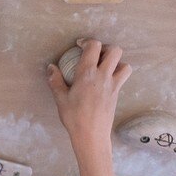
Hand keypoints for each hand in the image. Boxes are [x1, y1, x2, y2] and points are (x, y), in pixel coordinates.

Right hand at [46, 38, 131, 152]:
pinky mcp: (117, 93)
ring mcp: (113, 84)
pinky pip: (123, 77)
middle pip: (114, 50)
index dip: (87, 41)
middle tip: (95, 55)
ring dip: (116, 61)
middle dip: (105, 48)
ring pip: (124, 63)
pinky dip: (118, 73)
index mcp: (87, 74)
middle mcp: (103, 75)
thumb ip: (55, 81)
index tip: (80, 45)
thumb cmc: (74, 118)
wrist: (91, 134)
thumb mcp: (60, 99)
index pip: (93, 47)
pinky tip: (107, 80)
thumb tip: (51, 67)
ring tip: (104, 67)